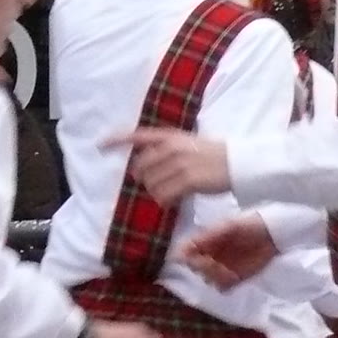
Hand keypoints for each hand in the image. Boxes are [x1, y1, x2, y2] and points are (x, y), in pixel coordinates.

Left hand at [105, 128, 231, 205]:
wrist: (237, 163)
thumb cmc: (214, 155)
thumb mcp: (188, 144)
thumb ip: (166, 151)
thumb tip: (142, 169)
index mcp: (171, 136)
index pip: (138, 135)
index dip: (117, 140)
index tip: (100, 145)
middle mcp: (172, 148)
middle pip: (141, 168)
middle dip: (144, 180)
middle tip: (159, 186)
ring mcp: (179, 164)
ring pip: (151, 185)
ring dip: (157, 193)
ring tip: (173, 192)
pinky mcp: (188, 180)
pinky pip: (164, 196)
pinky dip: (166, 202)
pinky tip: (175, 200)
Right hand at [176, 213, 279, 288]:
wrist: (273, 233)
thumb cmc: (249, 225)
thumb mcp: (228, 226)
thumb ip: (207, 237)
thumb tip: (183, 250)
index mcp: (205, 241)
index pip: (185, 254)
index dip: (188, 259)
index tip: (197, 260)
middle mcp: (210, 256)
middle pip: (196, 269)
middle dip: (205, 269)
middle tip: (219, 266)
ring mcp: (221, 268)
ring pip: (208, 279)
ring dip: (216, 277)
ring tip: (230, 272)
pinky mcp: (234, 279)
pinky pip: (222, 288)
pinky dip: (225, 285)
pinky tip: (235, 278)